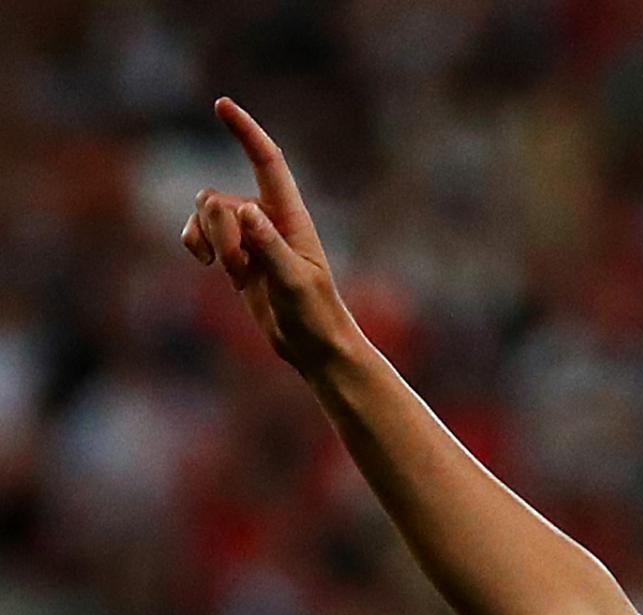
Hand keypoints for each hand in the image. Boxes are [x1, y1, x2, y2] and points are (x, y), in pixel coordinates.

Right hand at [180, 98, 358, 374]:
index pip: (267, 163)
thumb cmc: (314, 315)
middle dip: (216, 230)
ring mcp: (248, 235)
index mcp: (291, 217)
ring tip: (235, 274)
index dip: (245, 132)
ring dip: (210, 242)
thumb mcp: (294, 282)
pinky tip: (206, 264)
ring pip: (205, 214)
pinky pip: (197, 232)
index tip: (222, 105)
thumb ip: (269, 247)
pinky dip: (194, 243)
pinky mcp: (234, 254)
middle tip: (240, 267)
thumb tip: (244, 211)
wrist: (313, 346)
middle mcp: (267, 218)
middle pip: (217, 197)